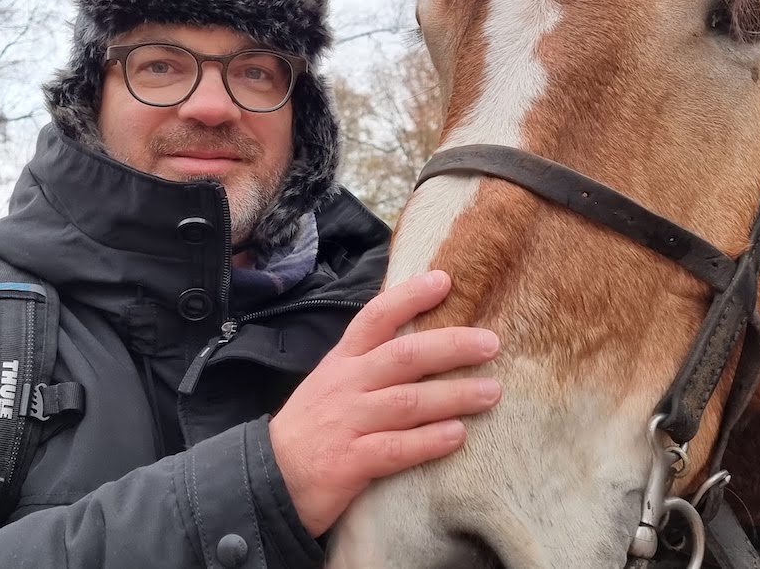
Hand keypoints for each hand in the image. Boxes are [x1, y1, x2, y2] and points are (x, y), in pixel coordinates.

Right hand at [269, 270, 500, 536]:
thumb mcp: (332, 382)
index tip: (445, 280)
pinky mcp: (349, 462)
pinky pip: (396, 449)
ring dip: (454, 395)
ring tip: (491, 392)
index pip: (375, 317)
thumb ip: (370, 363)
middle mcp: (346, 385)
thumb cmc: (312, 428)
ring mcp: (347, 422)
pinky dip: (429, 442)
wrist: (268, 479)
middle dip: (450, 346)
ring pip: (407, 402)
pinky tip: (457, 436)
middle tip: (491, 343)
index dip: (409, 297)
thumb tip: (424, 343)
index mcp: (343, 361)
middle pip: (403, 356)